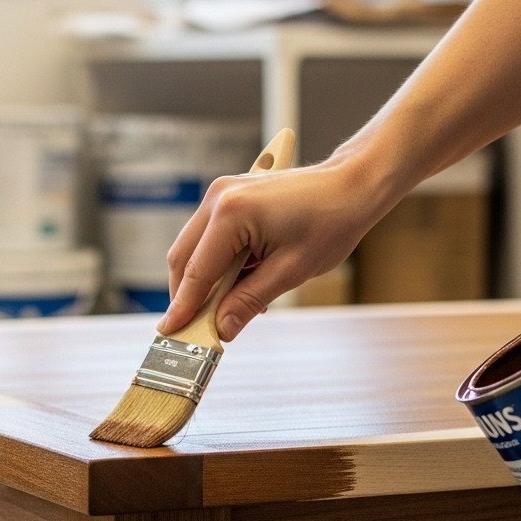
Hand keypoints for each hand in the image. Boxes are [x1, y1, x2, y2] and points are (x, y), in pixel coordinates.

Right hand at [158, 160, 380, 341]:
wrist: (351, 187)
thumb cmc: (330, 222)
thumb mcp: (290, 271)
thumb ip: (249, 301)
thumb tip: (222, 329)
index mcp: (231, 213)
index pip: (196, 272)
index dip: (182, 307)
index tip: (169, 333)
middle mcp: (218, 198)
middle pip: (183, 259)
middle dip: (187, 296)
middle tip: (194, 330)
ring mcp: (222, 195)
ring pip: (194, 250)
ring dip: (205, 282)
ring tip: (228, 308)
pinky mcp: (229, 198)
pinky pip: (211, 239)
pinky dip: (218, 266)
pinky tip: (240, 285)